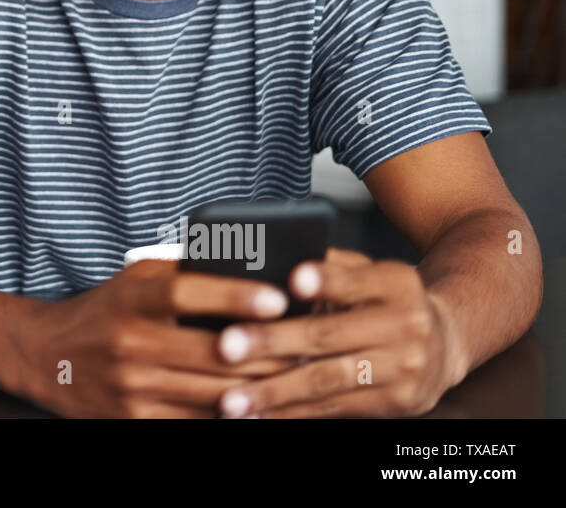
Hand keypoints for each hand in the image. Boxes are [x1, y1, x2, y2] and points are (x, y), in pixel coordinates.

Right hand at [21, 259, 298, 417]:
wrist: (46, 357)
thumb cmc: (104, 312)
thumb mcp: (134, 279)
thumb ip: (183, 273)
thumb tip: (249, 267)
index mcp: (131, 297)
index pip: (188, 292)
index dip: (235, 296)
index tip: (277, 299)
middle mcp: (128, 341)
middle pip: (213, 351)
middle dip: (268, 351)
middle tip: (306, 345)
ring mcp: (130, 386)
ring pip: (213, 392)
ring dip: (259, 387)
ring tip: (293, 375)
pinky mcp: (133, 420)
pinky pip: (197, 421)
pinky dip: (231, 414)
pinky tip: (255, 404)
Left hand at [211, 248, 466, 416]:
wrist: (444, 344)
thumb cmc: (384, 300)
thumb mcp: (369, 271)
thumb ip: (329, 264)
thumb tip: (272, 258)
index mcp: (395, 283)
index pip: (354, 280)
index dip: (324, 281)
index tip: (291, 281)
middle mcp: (405, 326)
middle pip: (329, 335)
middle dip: (273, 343)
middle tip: (227, 346)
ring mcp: (403, 369)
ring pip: (328, 380)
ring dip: (275, 392)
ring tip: (232, 398)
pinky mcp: (395, 403)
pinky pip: (334, 408)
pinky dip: (291, 413)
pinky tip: (258, 414)